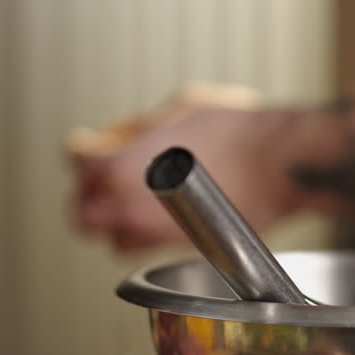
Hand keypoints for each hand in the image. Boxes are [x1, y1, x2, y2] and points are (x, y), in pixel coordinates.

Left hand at [68, 87, 300, 251]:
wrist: (277, 163)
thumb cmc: (236, 131)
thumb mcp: (178, 108)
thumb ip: (143, 127)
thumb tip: (132, 136)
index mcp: (120, 169)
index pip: (77, 167)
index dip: (82, 155)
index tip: (90, 148)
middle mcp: (131, 209)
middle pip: (83, 218)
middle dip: (89, 200)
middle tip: (101, 184)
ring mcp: (156, 233)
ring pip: (115, 240)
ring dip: (116, 222)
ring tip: (132, 201)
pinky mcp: (184, 245)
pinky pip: (149, 246)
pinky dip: (148, 232)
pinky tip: (165, 210)